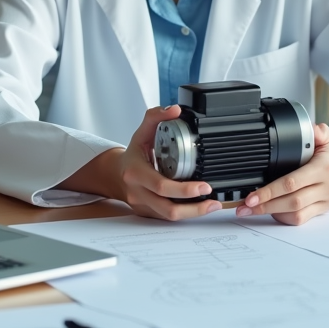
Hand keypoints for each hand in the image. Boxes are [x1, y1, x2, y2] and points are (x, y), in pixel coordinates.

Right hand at [117, 105, 222, 220]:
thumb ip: (156, 117)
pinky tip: (199, 207)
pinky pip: (168, 217)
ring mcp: (143, 206)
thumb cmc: (132, 154)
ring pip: (170, 217)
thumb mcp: (141, 133)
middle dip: (194, 207)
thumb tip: (174, 110)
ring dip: (194, 214)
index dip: (184, 189)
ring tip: (212, 206)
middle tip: (213, 200)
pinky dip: (186, 214)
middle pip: (168, 208)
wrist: (115, 174)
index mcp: (136, 173)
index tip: (204, 186)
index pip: (161, 186)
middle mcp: (138, 193)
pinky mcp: (149, 213)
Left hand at [234, 123, 328, 225]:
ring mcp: (326, 201)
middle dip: (265, 205)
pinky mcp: (323, 210)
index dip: (270, 191)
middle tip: (244, 207)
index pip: (293, 182)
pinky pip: (302, 219)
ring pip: (296, 214)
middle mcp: (327, 187)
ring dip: (272, 213)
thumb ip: (318, 131)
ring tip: (251, 210)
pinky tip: (271, 212)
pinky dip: (284, 218)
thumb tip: (310, 128)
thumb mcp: (327, 138)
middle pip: (292, 201)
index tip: (252, 196)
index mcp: (325, 168)